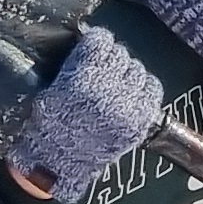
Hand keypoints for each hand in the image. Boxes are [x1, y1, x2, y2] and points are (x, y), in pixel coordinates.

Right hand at [0, 23, 164, 199]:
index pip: (100, 39)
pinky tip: (131, 94)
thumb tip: (89, 42)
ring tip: (115, 86)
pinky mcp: (141, 118)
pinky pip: (152, 87)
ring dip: (127, 74)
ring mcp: (127, 103)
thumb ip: (72, 65)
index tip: (94, 48)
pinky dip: (144, 87)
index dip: (97, 44)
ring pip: (137, 68)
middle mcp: (106, 88)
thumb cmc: (50, 128)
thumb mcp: (51, 90)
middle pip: (120, 53)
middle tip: (102, 72)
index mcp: (80, 78)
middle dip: (110, 60)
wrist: (59, 163)